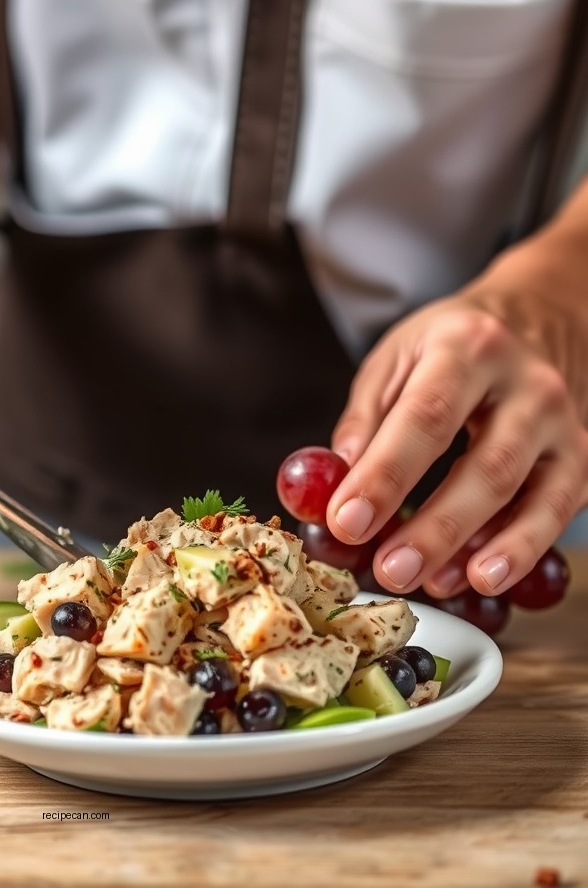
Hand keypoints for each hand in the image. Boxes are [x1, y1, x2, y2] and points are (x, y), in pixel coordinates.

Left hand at [326, 293, 587, 597]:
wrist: (535, 317)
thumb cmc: (449, 344)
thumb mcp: (395, 357)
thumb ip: (366, 419)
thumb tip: (336, 485)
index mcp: (465, 347)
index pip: (425, 417)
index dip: (385, 475)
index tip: (346, 521)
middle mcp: (527, 383)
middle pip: (486, 466)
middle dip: (435, 527)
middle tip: (389, 570)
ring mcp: (564, 422)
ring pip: (533, 495)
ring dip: (484, 550)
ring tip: (437, 584)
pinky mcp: (582, 456)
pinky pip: (557, 509)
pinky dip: (521, 548)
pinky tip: (480, 577)